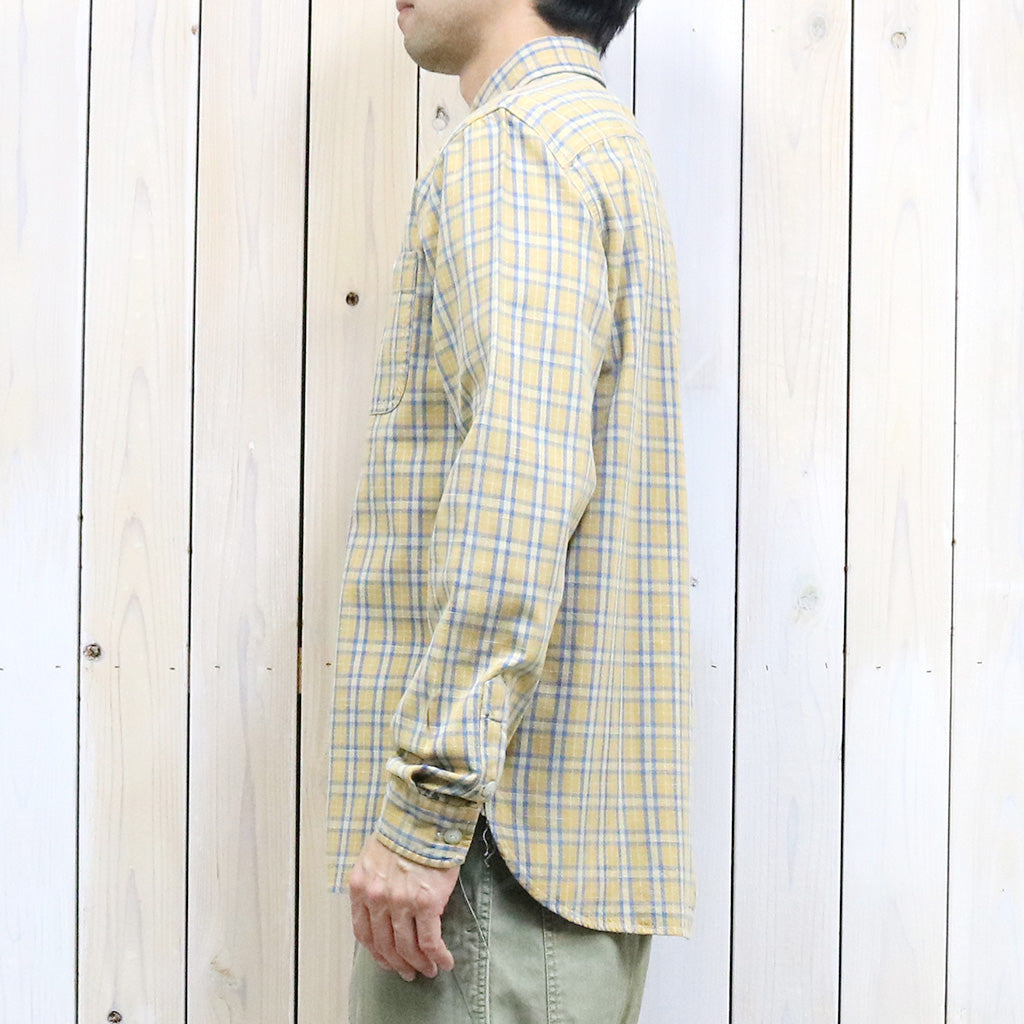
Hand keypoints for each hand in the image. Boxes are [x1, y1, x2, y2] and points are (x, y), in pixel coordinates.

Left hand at [348, 834, 459, 980]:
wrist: (426, 812)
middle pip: (383, 946)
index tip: (387, 962)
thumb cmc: (406, 829)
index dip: (376, 953)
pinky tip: (445, 962)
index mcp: (361, 887)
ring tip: (429, 971)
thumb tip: (390, 911)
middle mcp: (376, 898)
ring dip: (418, 965)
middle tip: (409, 973)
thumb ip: (377, 884)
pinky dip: (437, 956)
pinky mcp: (426, 903)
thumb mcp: (377, 856)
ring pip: (406, 948)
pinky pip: (429, 941)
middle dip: (397, 964)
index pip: (363, 933)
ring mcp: (400, 902)